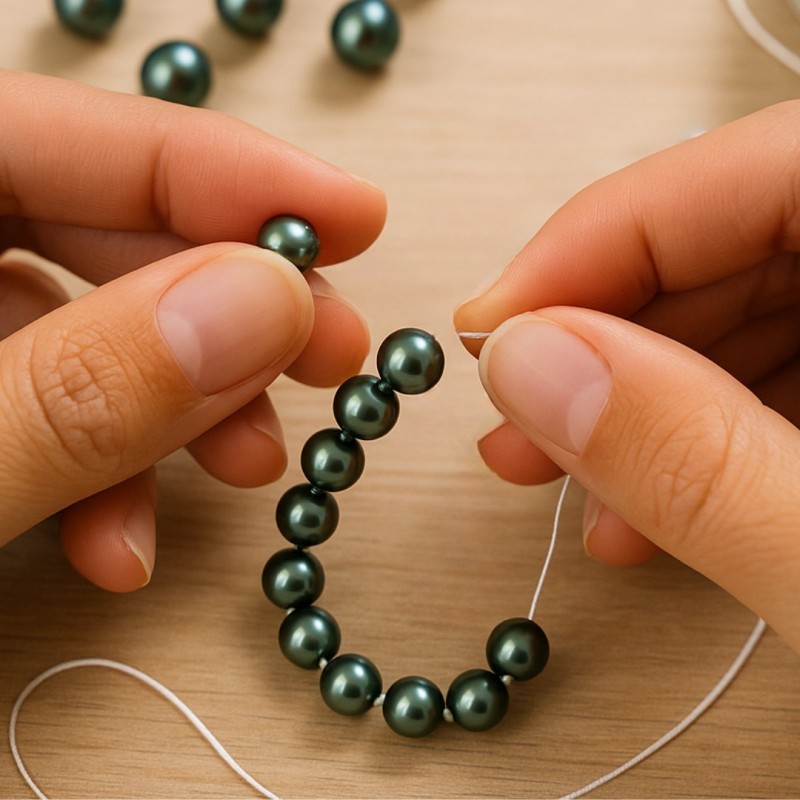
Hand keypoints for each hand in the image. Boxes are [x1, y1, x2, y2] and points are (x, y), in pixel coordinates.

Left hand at [0, 70, 385, 591]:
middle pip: (99, 230)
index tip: (351, 218)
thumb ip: (80, 390)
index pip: (78, 137)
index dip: (229, 172)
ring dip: (182, 407)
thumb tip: (259, 309)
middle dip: (228, 304)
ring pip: (89, 330)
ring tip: (247, 469)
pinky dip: (104, 473)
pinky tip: (124, 543)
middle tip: (328, 353)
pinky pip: (48, 406)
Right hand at [455, 102, 799, 653]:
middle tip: (513, 410)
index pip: (758, 172)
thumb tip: (533, 364)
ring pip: (743, 313)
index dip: (601, 241)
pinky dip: (690, 440)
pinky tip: (638, 507)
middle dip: (602, 334)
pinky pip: (774, 379)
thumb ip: (696, 462)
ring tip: (559, 474)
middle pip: (736, 240)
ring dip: (633, 399)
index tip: (494, 325)